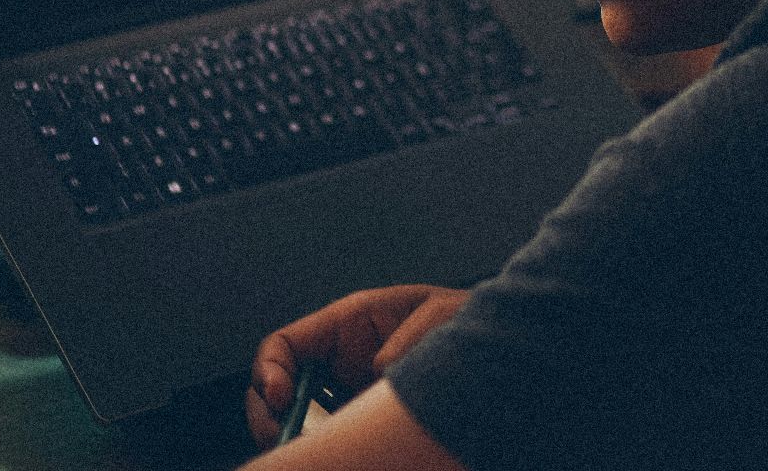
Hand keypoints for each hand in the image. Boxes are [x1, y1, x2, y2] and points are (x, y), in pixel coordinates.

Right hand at [245, 284, 469, 449]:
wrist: (496, 355)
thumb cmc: (465, 321)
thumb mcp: (441, 314)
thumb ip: (409, 337)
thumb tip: (377, 368)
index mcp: (348, 324)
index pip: (285, 345)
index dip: (270, 370)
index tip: (281, 398)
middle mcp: (342, 360)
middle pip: (282, 388)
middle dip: (271, 416)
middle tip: (284, 439)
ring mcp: (352, 393)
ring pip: (302, 419)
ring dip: (298, 437)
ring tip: (311, 450)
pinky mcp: (367, 419)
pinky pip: (335, 437)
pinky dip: (329, 447)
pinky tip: (341, 453)